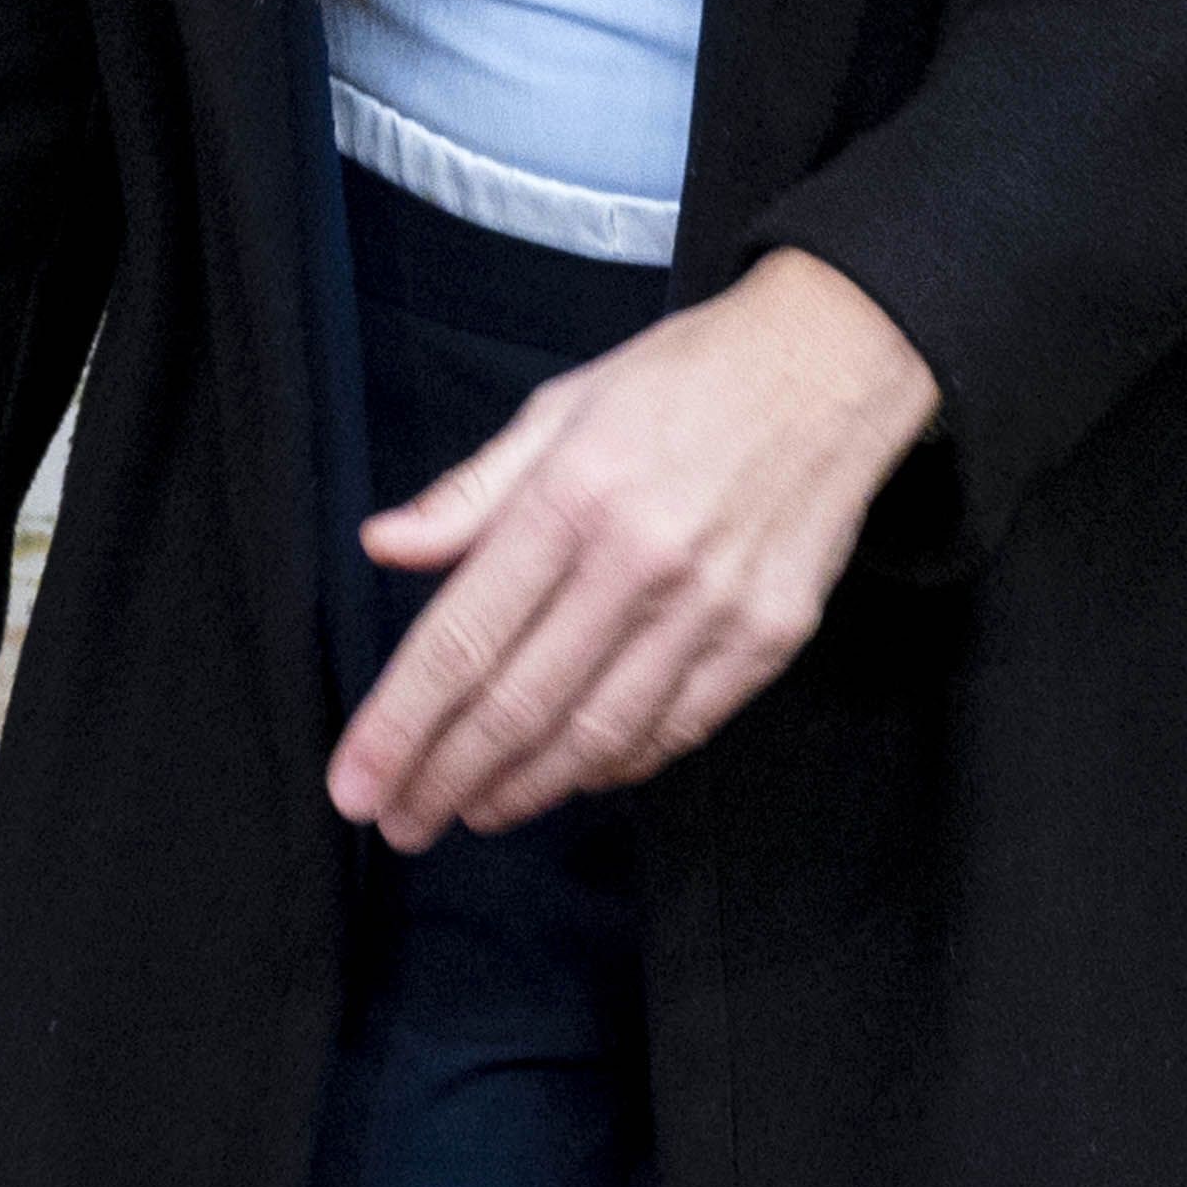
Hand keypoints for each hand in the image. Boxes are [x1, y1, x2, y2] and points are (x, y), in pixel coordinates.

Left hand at [325, 250, 940, 850]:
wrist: (830, 363)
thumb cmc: (683, 379)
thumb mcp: (561, 405)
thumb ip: (470, 491)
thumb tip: (383, 547)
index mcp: (573, 495)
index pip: (463, 640)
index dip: (399, 726)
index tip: (356, 784)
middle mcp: (640, 560)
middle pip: (519, 705)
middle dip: (445, 779)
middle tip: (399, 823)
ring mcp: (713, 608)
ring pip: (596, 736)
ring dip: (523, 790)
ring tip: (474, 812)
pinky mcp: (769, 638)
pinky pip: (675, 731)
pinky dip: (614, 765)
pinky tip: (571, 775)